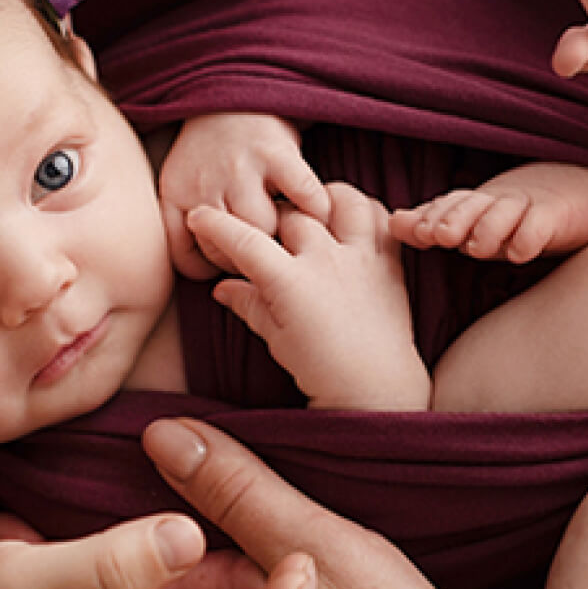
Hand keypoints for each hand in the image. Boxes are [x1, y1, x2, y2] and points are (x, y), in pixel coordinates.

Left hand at [158, 112, 333, 279]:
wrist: (232, 93)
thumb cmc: (210, 155)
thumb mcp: (181, 187)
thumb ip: (185, 229)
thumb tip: (216, 286)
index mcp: (176, 195)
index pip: (189, 260)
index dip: (212, 272)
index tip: (232, 265)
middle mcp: (204, 183)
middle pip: (227, 252)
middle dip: (249, 260)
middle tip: (269, 253)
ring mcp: (240, 167)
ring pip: (263, 230)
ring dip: (282, 237)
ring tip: (294, 234)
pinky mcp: (276, 152)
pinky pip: (302, 196)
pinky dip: (316, 209)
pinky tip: (318, 213)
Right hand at [187, 185, 429, 410]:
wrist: (375, 388)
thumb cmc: (322, 370)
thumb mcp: (276, 339)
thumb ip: (249, 305)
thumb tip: (222, 288)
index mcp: (291, 282)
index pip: (244, 241)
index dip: (215, 226)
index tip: (199, 217)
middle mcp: (326, 260)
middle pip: (290, 214)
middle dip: (272, 218)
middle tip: (265, 233)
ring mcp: (360, 257)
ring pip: (342, 200)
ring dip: (323, 201)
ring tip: (313, 213)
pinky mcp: (388, 262)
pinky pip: (380, 217)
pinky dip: (366, 211)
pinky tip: (351, 222)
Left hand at [390, 161, 587, 263]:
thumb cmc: (527, 212)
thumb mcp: (483, 221)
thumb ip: (439, 224)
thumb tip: (393, 224)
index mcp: (480, 203)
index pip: (451, 206)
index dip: (432, 217)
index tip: (413, 232)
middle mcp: (502, 201)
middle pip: (474, 204)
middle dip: (454, 219)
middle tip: (438, 236)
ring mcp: (533, 204)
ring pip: (507, 211)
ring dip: (489, 226)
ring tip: (477, 247)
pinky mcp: (564, 213)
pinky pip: (545, 222)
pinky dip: (532, 234)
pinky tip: (521, 251)